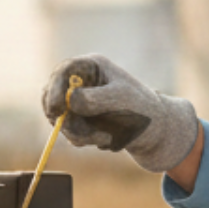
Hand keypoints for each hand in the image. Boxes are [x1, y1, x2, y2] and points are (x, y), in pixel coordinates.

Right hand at [41, 54, 198, 172]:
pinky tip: (104, 140)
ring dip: (77, 133)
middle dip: (64, 118)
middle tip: (80, 135)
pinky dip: (82, 139)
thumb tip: (70, 101)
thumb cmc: (142, 108)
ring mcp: (77, 101)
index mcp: (92, 67)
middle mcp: (81, 82)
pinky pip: (67, 131)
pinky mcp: (78, 120)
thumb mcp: (121, 100)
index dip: (55, 88)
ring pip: (58, 117)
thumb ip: (96, 99)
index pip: (64, 71)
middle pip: (53, 95)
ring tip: (104, 139)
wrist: (155, 131)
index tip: (57, 109)